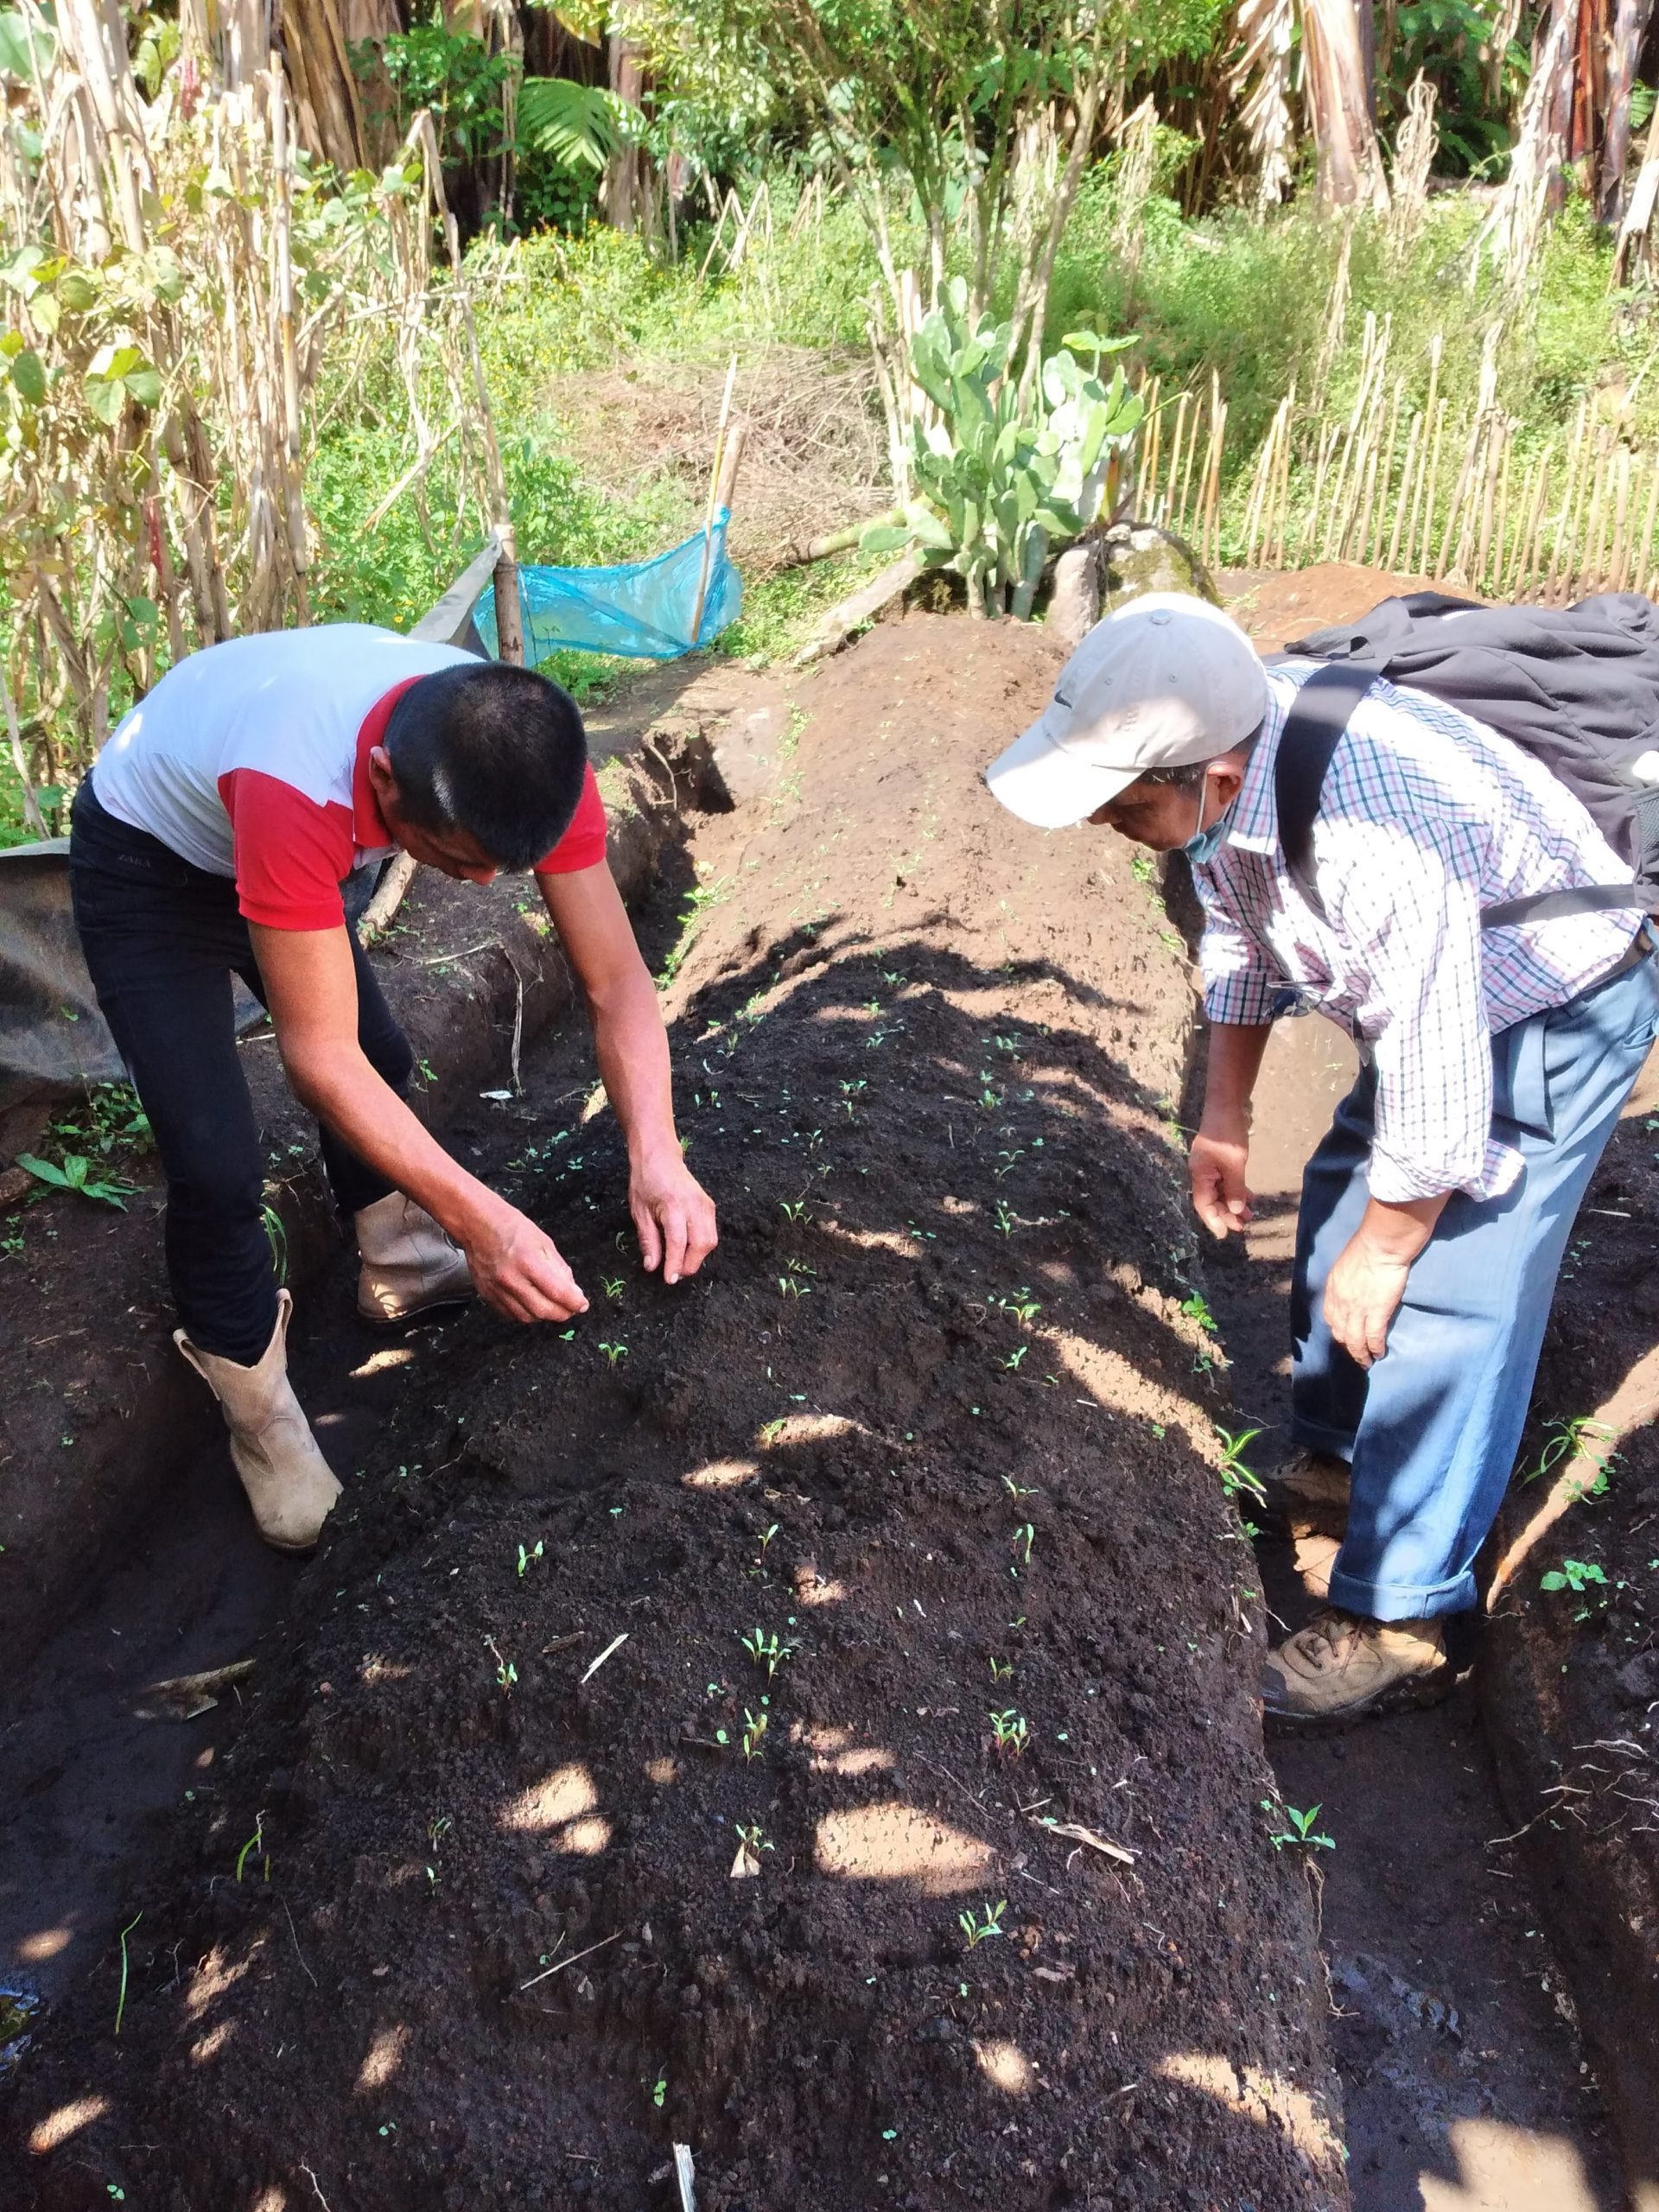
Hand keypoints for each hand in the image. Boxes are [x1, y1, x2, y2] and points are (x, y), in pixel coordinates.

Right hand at [461, 1198, 588, 1323]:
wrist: (478, 1225)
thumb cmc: (511, 1228)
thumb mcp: (544, 1242)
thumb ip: (559, 1269)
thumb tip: (572, 1291)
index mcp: (528, 1262)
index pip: (557, 1292)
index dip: (574, 1303)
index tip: (582, 1305)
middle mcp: (511, 1279)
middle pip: (543, 1310)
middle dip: (562, 1313)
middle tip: (570, 1309)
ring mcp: (496, 1289)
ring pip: (526, 1317)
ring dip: (543, 1315)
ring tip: (551, 1306)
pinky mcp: (487, 1295)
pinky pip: (510, 1315)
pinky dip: (525, 1314)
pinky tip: (532, 1305)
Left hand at [630, 1150, 717, 1285]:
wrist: (660, 1157)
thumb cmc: (645, 1181)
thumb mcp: (639, 1212)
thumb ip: (648, 1241)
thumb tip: (652, 1266)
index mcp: (673, 1205)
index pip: (678, 1242)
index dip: (675, 1264)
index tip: (669, 1279)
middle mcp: (694, 1205)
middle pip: (701, 1244)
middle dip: (689, 1264)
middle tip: (674, 1273)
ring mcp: (706, 1205)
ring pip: (710, 1241)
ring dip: (696, 1257)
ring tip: (679, 1262)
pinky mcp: (710, 1206)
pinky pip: (711, 1233)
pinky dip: (701, 1246)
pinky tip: (686, 1248)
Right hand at [1190, 1112, 1252, 1237]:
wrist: (1227, 1105)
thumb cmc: (1227, 1134)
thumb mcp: (1234, 1163)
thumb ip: (1234, 1188)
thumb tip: (1234, 1209)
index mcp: (1200, 1174)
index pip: (1203, 1204)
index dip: (1213, 1221)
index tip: (1225, 1235)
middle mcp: (1202, 1172)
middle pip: (1211, 1200)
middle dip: (1226, 1214)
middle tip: (1243, 1226)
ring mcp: (1210, 1166)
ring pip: (1220, 1191)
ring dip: (1232, 1203)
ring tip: (1249, 1214)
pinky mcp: (1219, 1159)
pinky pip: (1225, 1181)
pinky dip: (1235, 1190)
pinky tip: (1248, 1196)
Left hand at [1322, 1232, 1411, 1368]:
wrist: (1381, 1245)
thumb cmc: (1367, 1247)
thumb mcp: (1345, 1264)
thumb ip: (1344, 1279)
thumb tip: (1351, 1286)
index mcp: (1333, 1290)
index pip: (1330, 1317)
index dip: (1337, 1329)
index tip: (1344, 1336)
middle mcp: (1340, 1303)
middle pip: (1340, 1333)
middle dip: (1347, 1346)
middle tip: (1355, 1355)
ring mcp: (1357, 1310)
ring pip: (1355, 1340)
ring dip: (1360, 1354)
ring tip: (1366, 1362)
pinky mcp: (1377, 1313)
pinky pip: (1373, 1337)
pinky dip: (1375, 1348)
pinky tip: (1379, 1354)